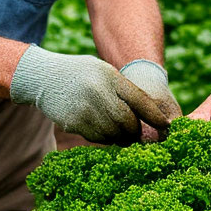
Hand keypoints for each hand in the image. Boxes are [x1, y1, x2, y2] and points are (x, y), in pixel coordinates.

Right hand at [10, 46, 176, 143]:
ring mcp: (84, 110)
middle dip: (135, 131)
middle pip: (127, 122)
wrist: (44, 77)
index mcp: (110, 77)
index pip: (140, 100)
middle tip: (137, 134)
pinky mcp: (73, 123)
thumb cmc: (82, 74)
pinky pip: (97, 138)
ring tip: (121, 134)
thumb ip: (124, 90)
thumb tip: (149, 116)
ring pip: (113, 134)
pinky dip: (105, 138)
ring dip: (121, 137)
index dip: (155, 116)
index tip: (166, 126)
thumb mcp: (104, 72)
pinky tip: (103, 130)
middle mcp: (98, 93)